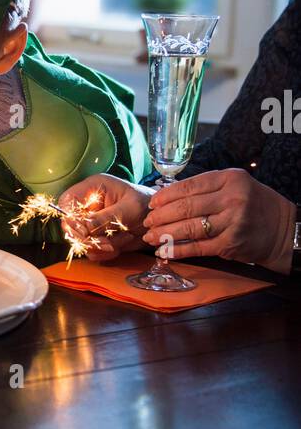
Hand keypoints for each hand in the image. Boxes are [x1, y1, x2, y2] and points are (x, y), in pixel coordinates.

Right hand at [58, 175, 152, 261]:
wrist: (161, 222)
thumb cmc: (148, 206)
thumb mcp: (130, 209)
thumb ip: (106, 218)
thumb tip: (85, 228)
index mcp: (92, 189)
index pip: (66, 202)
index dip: (71, 219)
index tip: (85, 233)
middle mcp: (88, 206)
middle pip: (69, 226)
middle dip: (89, 239)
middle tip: (109, 243)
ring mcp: (90, 223)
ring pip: (80, 242)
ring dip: (102, 246)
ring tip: (125, 237)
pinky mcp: (96, 237)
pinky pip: (91, 251)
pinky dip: (106, 253)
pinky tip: (122, 244)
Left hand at [144, 168, 296, 271]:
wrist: (281, 229)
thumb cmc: (252, 204)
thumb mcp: (235, 185)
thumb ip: (207, 187)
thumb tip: (167, 194)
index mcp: (230, 179)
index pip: (190, 186)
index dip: (166, 195)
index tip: (152, 203)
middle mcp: (232, 199)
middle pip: (187, 207)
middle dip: (162, 216)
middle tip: (147, 221)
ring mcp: (231, 222)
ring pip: (189, 228)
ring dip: (165, 233)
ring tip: (150, 236)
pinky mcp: (230, 244)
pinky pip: (197, 247)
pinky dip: (177, 249)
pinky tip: (163, 250)